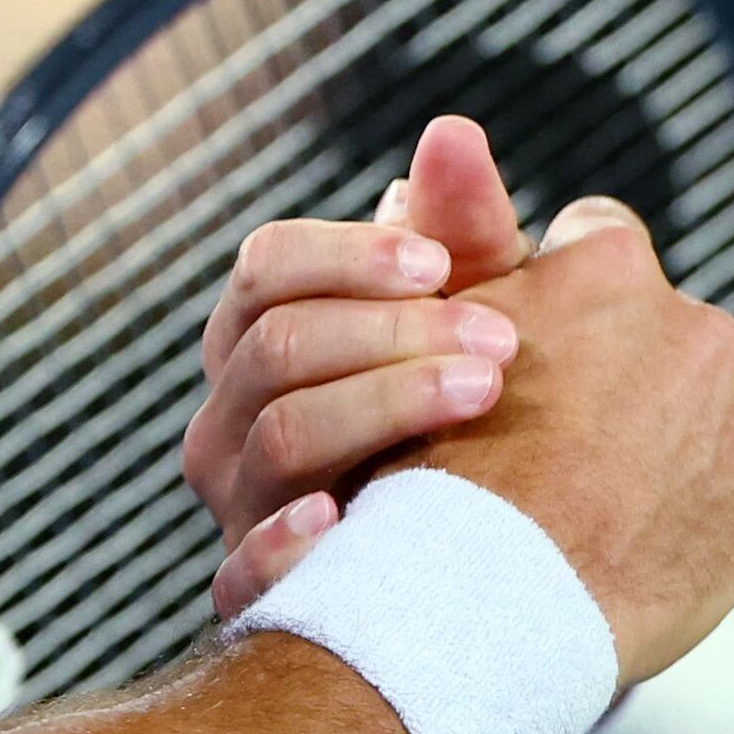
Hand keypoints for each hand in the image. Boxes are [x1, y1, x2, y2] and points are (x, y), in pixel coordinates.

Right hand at [184, 116, 551, 611]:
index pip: (266, 270)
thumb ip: (462, 236)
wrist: (483, 575)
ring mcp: (239, 508)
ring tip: (482, 397)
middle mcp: (231, 420)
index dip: (348, 255)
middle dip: (391, 332)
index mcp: (263, 341)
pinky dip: (284, 544)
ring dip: (380, 406)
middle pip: (275, 347)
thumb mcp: (472, 324)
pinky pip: (240, 577)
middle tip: (502, 342)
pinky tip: (343, 521)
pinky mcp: (260, 600)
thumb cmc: (468, 420)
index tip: (439, 264)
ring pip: (277, 437)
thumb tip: (452, 132)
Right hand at [409, 197, 733, 679]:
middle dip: (624, 365)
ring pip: (712, 398)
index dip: (562, 297)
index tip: (532, 350)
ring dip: (676, 429)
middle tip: (560, 438)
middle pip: (660, 324)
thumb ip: (454, 231)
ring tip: (606, 498)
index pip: (600, 239)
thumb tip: (451, 131)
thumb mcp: (431, 330)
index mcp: (609, 267)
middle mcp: (690, 322)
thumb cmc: (435, 465)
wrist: (480, 606)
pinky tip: (687, 520)